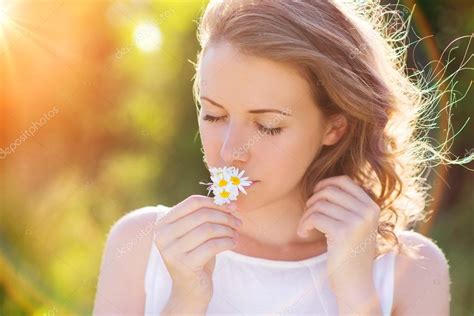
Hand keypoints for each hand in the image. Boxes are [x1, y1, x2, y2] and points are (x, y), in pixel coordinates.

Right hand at [154, 195, 241, 302]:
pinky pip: (212, 246)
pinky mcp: (184, 265)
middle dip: (224, 217)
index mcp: (163, 224)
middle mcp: (163, 236)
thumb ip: (205, 217)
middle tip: (238, 222)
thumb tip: (230, 202)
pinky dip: (227, 242)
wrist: (190, 292)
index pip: (192, 203)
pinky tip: (233, 243)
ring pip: (208, 229)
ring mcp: (172, 251)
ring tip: (236, 234)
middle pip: (201, 215)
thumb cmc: (196, 258)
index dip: (215, 202)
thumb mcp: (196, 234)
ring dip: (227, 230)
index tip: (232, 207)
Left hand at [297, 175, 380, 295]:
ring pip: (320, 204)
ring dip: (306, 214)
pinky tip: (303, 233)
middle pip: (329, 190)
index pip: (344, 181)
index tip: (315, 196)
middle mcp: (368, 212)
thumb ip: (349, 205)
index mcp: (372, 206)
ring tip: (305, 227)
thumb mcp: (357, 225)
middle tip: (308, 214)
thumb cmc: (351, 253)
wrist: (355, 284)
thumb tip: (325, 183)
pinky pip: (314, 217)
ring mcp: (357, 222)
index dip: (325, 184)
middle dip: (313, 200)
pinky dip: (304, 224)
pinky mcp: (343, 233)